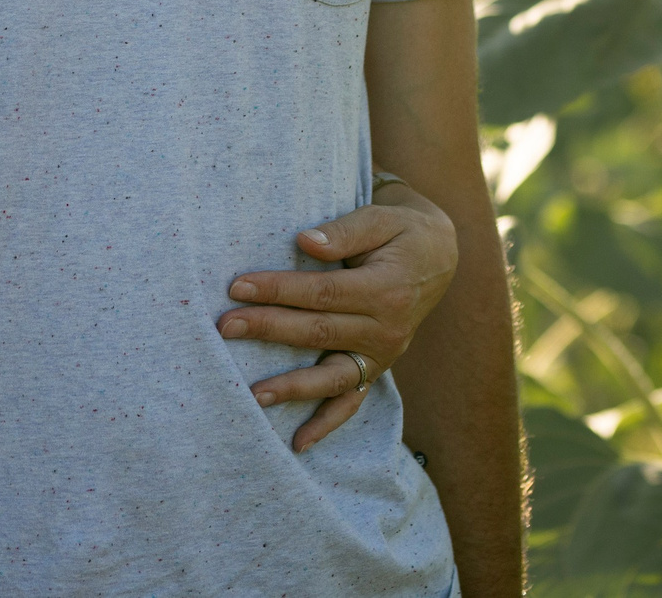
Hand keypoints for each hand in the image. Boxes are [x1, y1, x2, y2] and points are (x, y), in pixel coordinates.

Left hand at [217, 184, 459, 452]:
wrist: (437, 256)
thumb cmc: (401, 232)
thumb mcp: (382, 218)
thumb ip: (344, 231)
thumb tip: (304, 241)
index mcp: (385, 290)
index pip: (322, 292)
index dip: (279, 290)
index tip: (238, 286)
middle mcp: (386, 329)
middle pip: (319, 332)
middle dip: (269, 329)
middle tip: (225, 326)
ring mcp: (382, 355)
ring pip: (333, 376)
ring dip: (293, 387)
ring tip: (253, 395)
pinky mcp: (376, 368)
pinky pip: (352, 401)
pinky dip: (327, 423)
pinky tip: (298, 442)